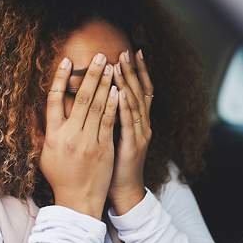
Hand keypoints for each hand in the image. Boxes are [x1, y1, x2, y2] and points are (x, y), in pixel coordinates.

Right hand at [40, 53, 118, 218]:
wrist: (78, 200)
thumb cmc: (60, 176)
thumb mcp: (44, 154)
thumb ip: (42, 131)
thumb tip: (35, 110)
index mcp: (53, 135)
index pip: (54, 100)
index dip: (59, 79)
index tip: (66, 61)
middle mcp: (70, 135)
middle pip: (80, 98)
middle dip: (90, 74)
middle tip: (98, 55)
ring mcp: (88, 141)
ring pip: (97, 106)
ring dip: (104, 84)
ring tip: (110, 66)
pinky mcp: (104, 148)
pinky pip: (109, 121)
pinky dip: (113, 104)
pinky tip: (117, 89)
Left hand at [109, 49, 153, 214]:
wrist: (124, 191)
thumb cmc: (115, 164)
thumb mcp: (113, 136)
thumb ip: (110, 118)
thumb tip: (99, 99)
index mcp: (138, 122)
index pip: (141, 90)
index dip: (138, 71)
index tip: (132, 52)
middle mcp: (143, 124)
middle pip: (141, 91)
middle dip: (134, 70)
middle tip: (126, 51)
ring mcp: (140, 134)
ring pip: (136, 103)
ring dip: (128, 83)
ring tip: (121, 65)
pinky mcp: (134, 145)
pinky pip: (129, 122)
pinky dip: (125, 105)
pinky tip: (120, 91)